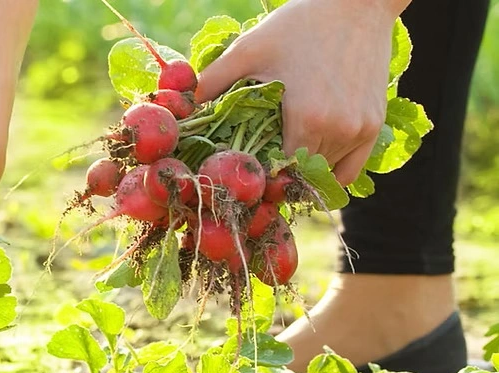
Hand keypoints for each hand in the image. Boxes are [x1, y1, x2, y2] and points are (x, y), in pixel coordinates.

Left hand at [195, 0, 406, 184]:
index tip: (241, 169)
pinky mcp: (373, 126)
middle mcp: (338, 131)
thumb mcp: (248, 50)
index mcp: (307, 119)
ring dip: (301, 173)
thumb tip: (180, 108)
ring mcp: (360, 131)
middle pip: (299, 176)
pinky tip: (307, 162)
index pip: (277, 172)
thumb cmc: (299, 25)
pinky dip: (328, 173)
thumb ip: (213, 82)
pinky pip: (349, 170)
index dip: (257, 174)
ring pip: (323, 174)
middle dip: (275, 175)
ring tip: (278, 161)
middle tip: (255, 167)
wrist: (356, 4)